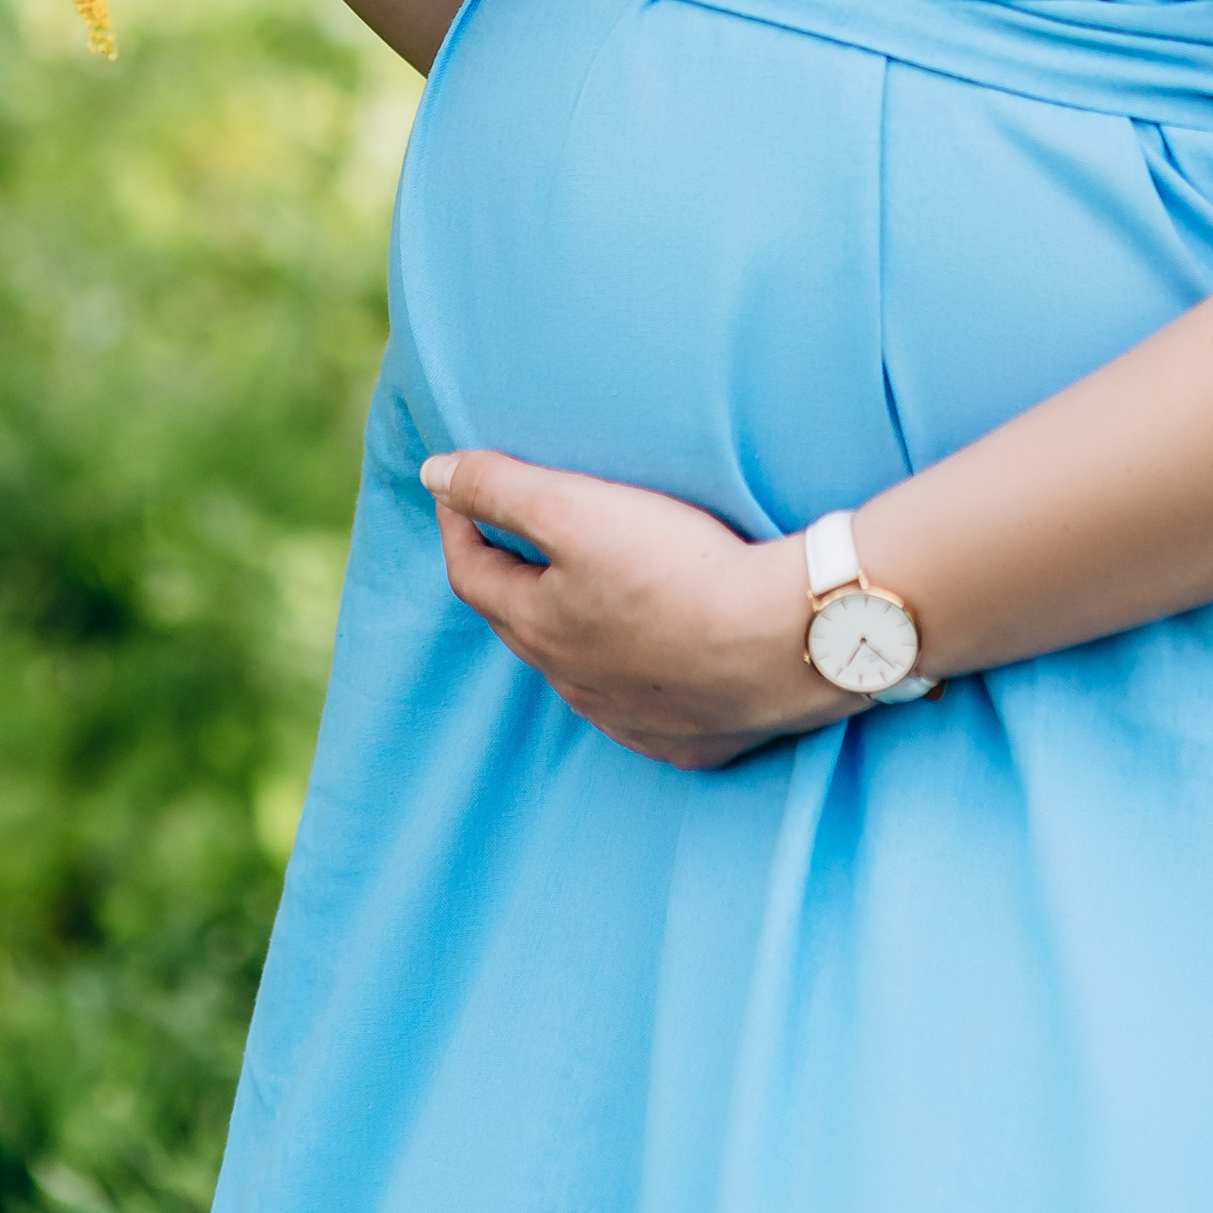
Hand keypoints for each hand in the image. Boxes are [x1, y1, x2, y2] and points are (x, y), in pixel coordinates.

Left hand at [422, 449, 853, 768]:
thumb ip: (498, 488)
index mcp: (538, 627)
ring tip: (592, 586)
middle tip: (517, 531)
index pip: (470, 573)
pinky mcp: (687, 739)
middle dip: (511, 574)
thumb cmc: (674, 568)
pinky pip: (646, 708)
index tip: (461, 487)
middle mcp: (573, 683)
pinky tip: (660, 654)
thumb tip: (432, 473)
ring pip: (581, 669)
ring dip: (574, 628)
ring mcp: (630, 718)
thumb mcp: (573, 508)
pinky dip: (637, 674)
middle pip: (521, 623)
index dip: (459, 522)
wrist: (780, 642)